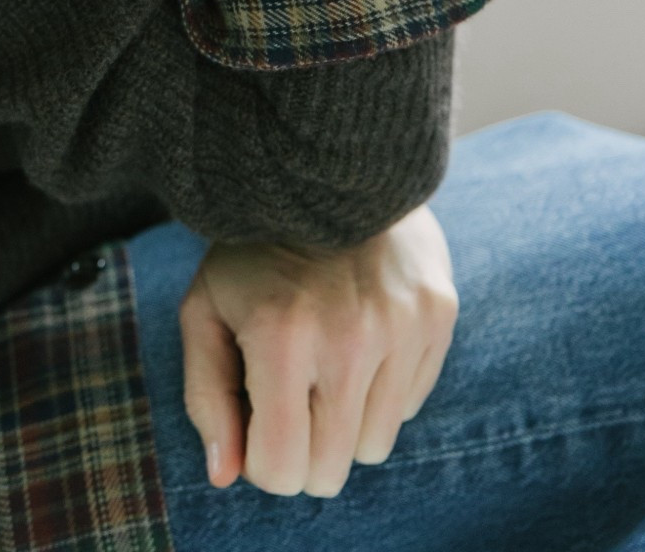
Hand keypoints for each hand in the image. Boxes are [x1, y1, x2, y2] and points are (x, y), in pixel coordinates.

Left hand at [179, 204, 458, 498]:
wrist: (326, 168)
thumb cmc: (253, 251)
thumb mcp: (206, 310)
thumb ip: (207, 396)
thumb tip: (225, 476)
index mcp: (281, 337)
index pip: (281, 470)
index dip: (261, 460)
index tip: (256, 419)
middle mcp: (350, 337)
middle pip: (332, 471)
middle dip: (303, 449)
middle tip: (290, 396)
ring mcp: (402, 325)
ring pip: (374, 446)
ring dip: (344, 422)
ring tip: (323, 363)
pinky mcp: (438, 313)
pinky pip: (409, 406)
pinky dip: (381, 390)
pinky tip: (359, 337)